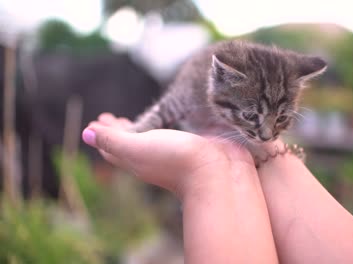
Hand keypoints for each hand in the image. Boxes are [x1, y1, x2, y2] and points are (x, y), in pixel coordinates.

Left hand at [82, 113, 255, 196]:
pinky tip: (167, 121)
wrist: (218, 173)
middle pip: (128, 144)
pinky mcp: (191, 147)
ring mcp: (173, 153)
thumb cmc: (176, 160)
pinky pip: (170, 134)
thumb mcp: (137, 148)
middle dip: (117, 130)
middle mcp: (153, 157)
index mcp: (136, 159)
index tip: (94, 121)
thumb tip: (85, 134)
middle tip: (109, 118)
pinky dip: (161, 126)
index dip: (101, 135)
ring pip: (149, 139)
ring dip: (139, 128)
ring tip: (135, 119)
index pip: (111, 148)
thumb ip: (112, 140)